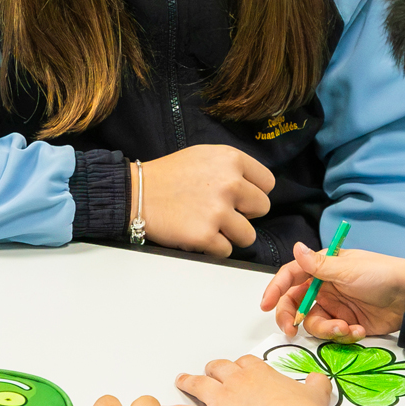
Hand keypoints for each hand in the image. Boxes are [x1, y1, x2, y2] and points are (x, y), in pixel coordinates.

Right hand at [132, 146, 273, 257]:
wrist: (137, 193)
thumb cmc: (169, 174)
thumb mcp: (204, 155)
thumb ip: (232, 167)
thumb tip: (255, 186)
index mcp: (231, 159)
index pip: (267, 183)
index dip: (254, 192)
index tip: (241, 197)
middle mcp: (229, 183)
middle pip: (263, 208)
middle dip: (246, 214)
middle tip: (224, 212)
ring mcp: (218, 211)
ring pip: (248, 235)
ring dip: (232, 235)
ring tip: (211, 226)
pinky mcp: (206, 235)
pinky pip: (227, 250)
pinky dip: (214, 247)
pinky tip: (198, 233)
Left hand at [164, 355, 330, 405]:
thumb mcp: (316, 393)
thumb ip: (315, 384)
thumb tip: (319, 381)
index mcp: (260, 372)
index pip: (244, 363)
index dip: (240, 368)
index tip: (240, 372)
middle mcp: (238, 380)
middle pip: (217, 369)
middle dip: (212, 372)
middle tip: (210, 375)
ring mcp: (223, 399)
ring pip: (198, 384)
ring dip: (188, 382)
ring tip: (182, 380)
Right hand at [261, 242, 404, 339]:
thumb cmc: (382, 275)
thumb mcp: (348, 269)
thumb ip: (318, 265)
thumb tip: (296, 247)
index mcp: (322, 268)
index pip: (291, 276)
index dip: (275, 289)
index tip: (265, 304)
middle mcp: (325, 287)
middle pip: (296, 304)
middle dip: (292, 317)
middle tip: (291, 330)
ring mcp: (336, 306)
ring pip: (314, 322)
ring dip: (326, 329)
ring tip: (345, 329)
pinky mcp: (347, 323)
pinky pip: (333, 334)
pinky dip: (343, 336)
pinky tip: (358, 330)